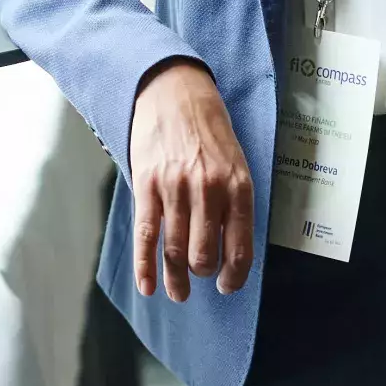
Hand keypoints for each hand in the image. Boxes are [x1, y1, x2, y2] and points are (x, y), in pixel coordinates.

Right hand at [127, 59, 254, 301]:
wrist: (175, 93)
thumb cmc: (209, 131)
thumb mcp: (236, 164)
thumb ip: (234, 203)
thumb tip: (229, 249)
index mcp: (238, 187)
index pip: (240, 248)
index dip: (233, 276)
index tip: (226, 286)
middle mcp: (209, 190)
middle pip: (204, 255)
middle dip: (202, 274)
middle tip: (198, 278)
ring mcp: (176, 189)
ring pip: (175, 250)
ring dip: (176, 279)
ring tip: (177, 292)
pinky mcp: (147, 185)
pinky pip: (147, 235)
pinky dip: (146, 266)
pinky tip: (147, 286)